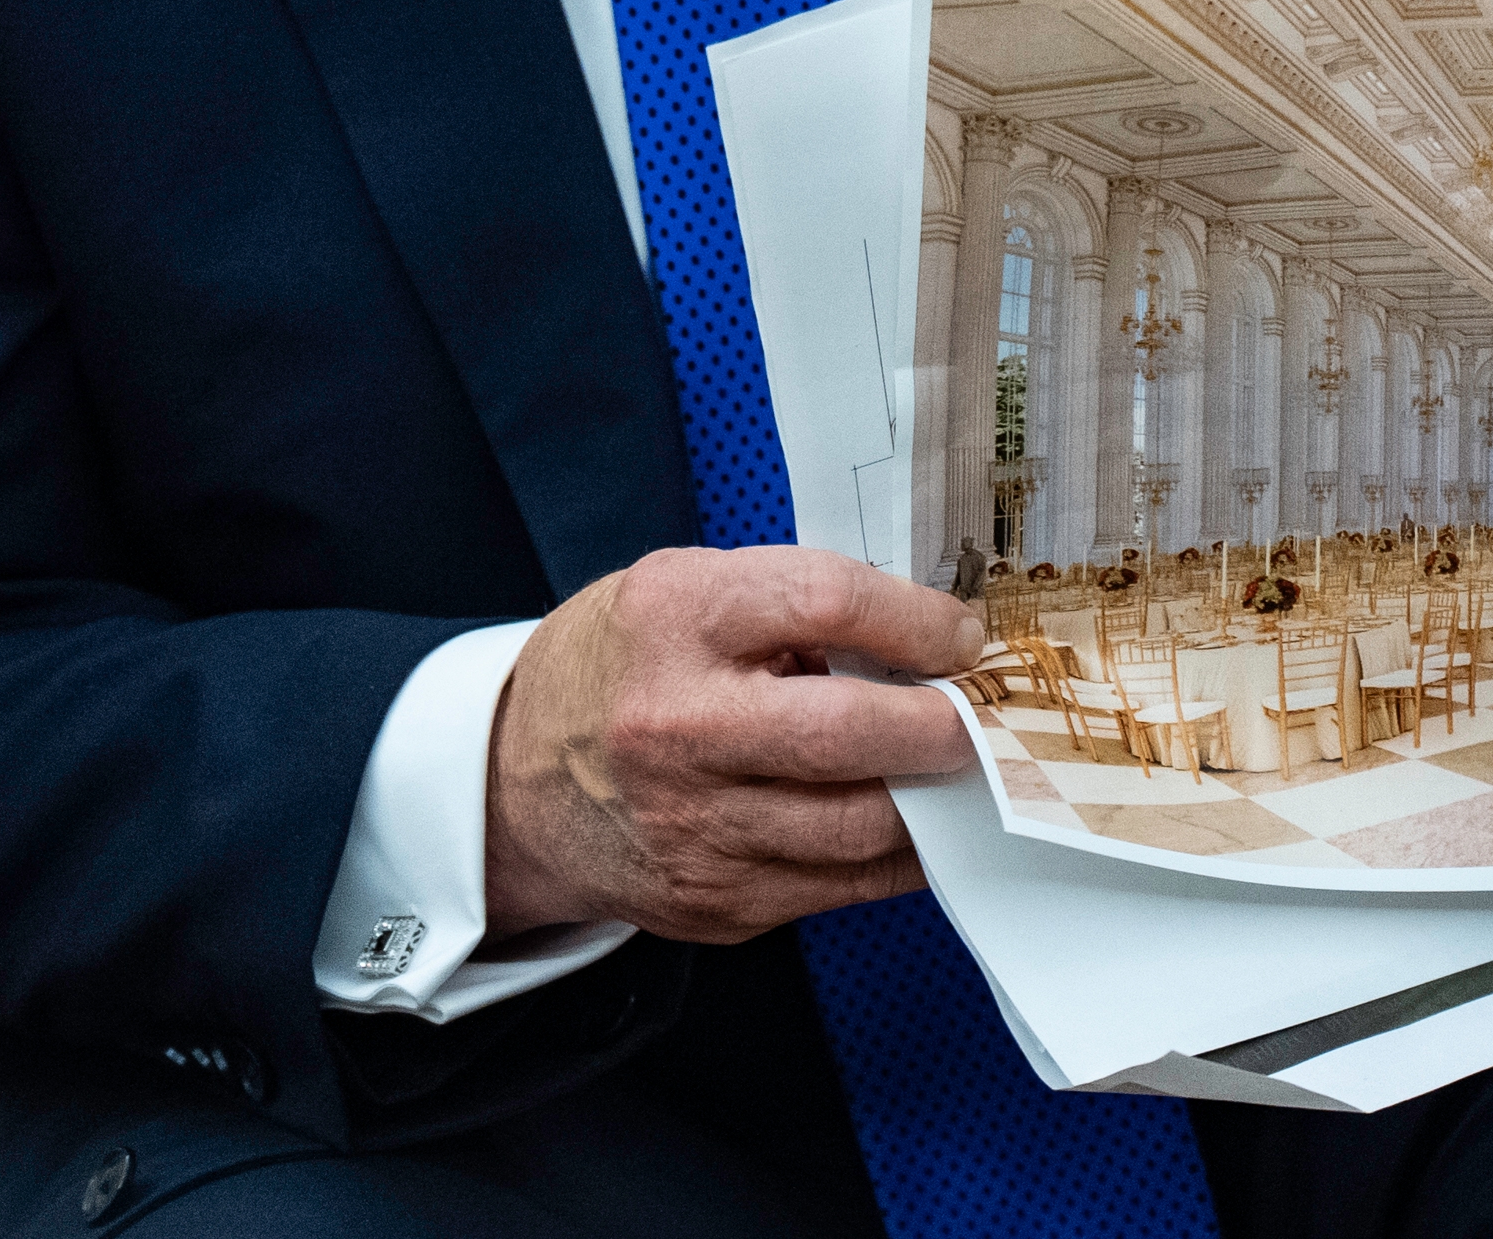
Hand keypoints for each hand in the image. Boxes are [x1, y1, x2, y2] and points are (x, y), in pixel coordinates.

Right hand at [484, 545, 983, 943]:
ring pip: (860, 825)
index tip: (960, 635)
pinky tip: (913, 822)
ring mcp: (694, 827)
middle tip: (980, 717)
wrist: (512, 785)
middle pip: (849, 732)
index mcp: (674, 621)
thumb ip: (790, 604)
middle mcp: (677, 727)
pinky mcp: (714, 901)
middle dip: (943, 726)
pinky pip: (841, 886)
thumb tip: (925, 639)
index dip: (917, 620)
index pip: (826, 602)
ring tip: (957, 769)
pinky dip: (896, 855)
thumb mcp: (683, 592)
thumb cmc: (619, 671)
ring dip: (931, 798)